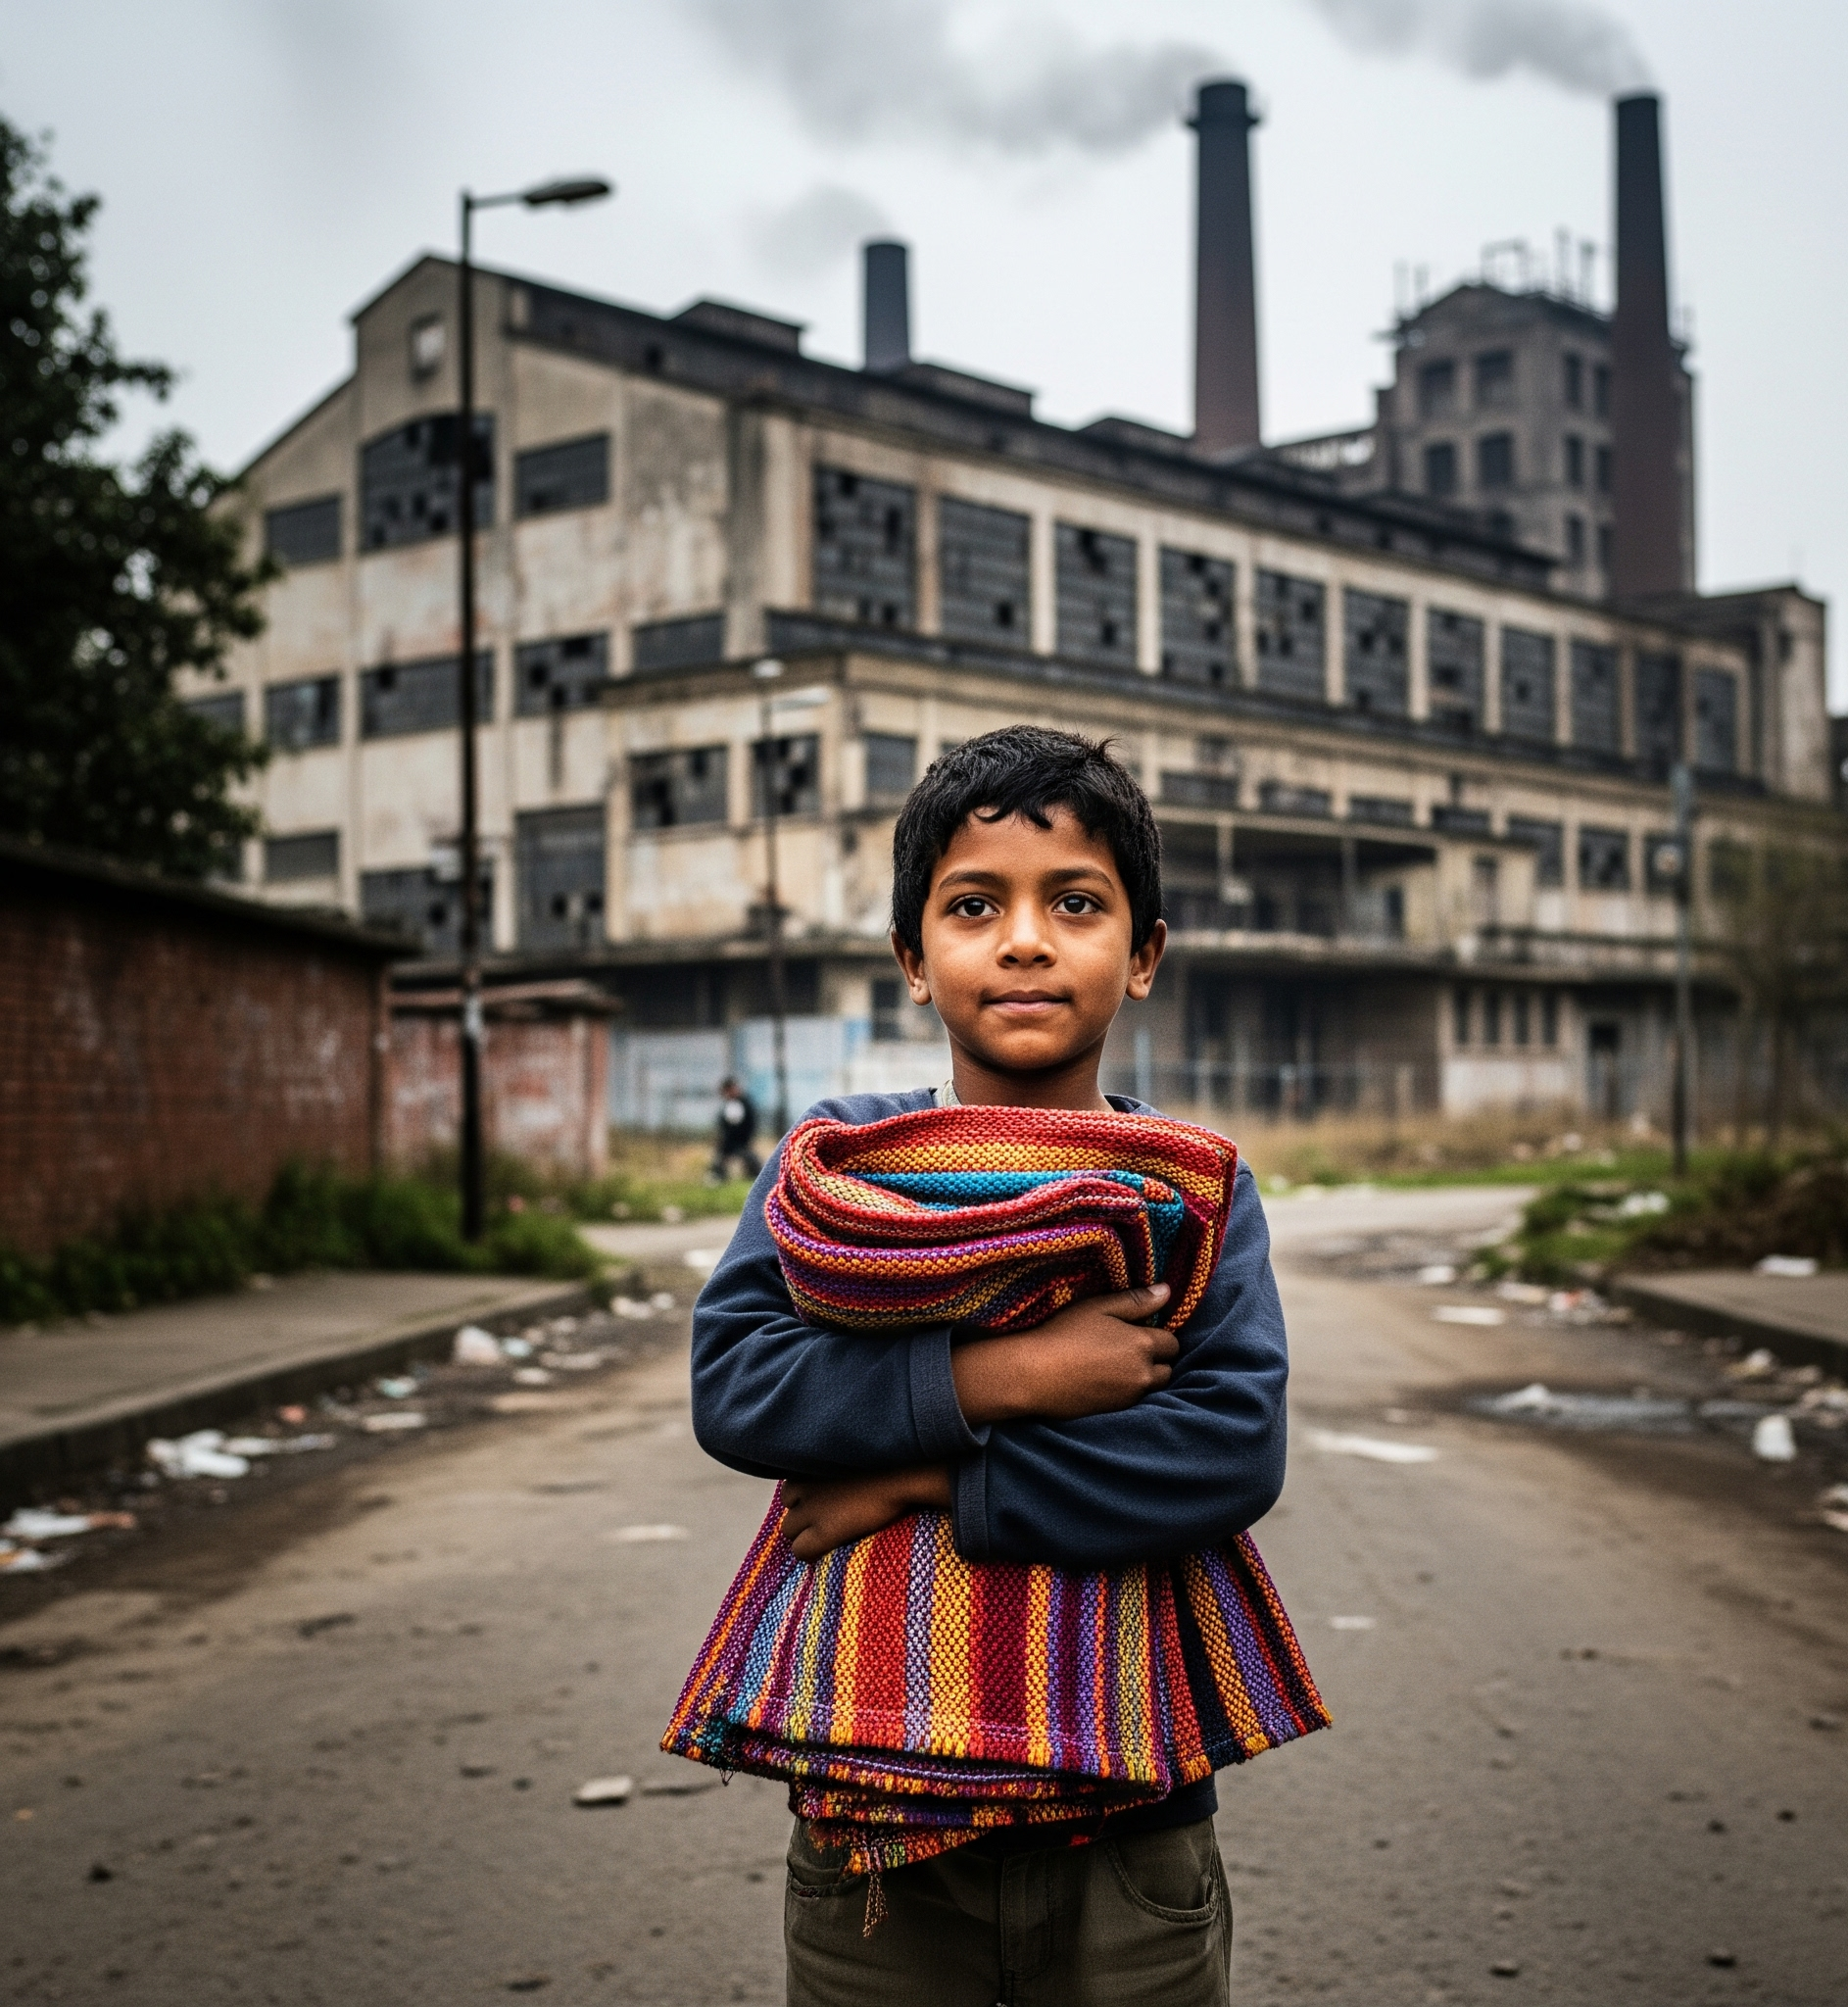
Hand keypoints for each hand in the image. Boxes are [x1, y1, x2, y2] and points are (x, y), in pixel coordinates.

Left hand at [779, 1465, 953, 1561]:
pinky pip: (800, 1550)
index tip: (822, 1502)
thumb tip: (831, 1476)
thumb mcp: (849, 1454)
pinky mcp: (823, 1530)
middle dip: (802, 1513)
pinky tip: (823, 1551)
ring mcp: (812, 1508)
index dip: (805, 1498)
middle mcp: (804, 1484)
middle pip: (788, 1507)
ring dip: (803, 1532)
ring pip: (788, 1529)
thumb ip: (833, 1464)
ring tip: (825, 1536)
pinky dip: (808, 1553)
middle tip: (825, 1519)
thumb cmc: (886, 1461)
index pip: (791, 1487)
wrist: (900, 1477)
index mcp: (809, 1464)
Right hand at [951, 1284, 1176, 1425]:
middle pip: (1167, 1369)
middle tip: (1129, 1348)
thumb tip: (1167, 1291)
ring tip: (1118, 1364)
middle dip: (1156, 1359)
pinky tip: (1105, 1379)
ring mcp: (1129, 1396)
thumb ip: (1136, 1301)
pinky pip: (1134, 1400)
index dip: (1158, 1334)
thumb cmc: (1064, 1334)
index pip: (1171, 1343)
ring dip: (1144, 1376)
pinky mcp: (1115, 1411)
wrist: (1034, 1374)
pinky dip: (1128, 1390)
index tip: (1139, 1329)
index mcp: (1142, 1344)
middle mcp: (1143, 1374)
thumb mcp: (1099, 1308)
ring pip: (1152, 1386)